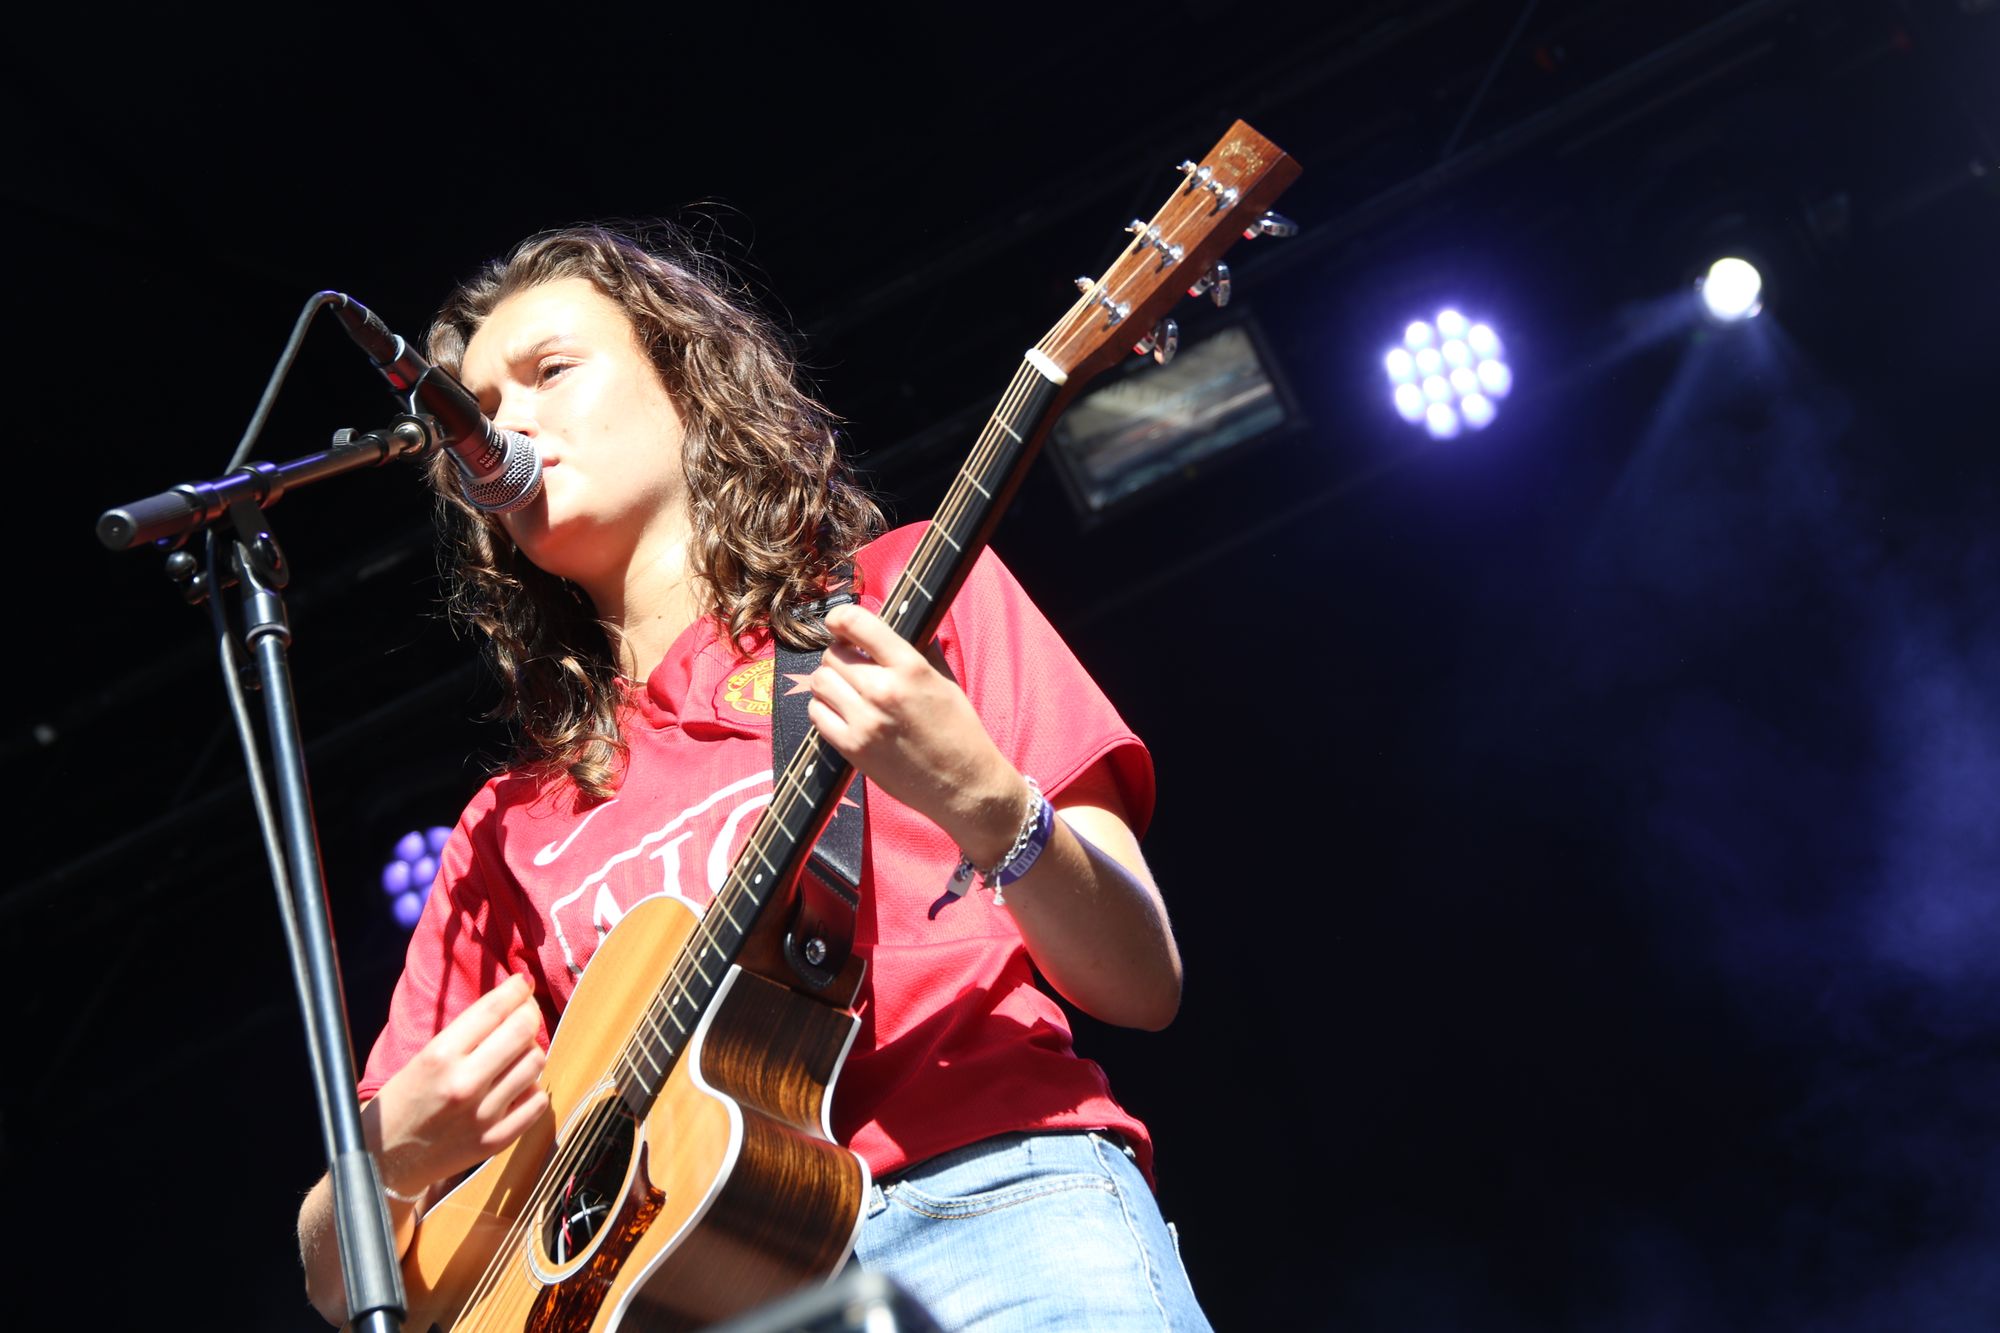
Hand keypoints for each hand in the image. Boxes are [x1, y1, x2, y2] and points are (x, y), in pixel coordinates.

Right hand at [369, 973, 549, 1196]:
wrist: (385, 1162)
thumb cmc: (402, 1102)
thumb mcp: (423, 1057)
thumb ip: (466, 1033)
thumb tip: (510, 1000)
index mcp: (439, 1056)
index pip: (494, 1009)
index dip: (517, 989)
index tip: (522, 984)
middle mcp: (463, 1084)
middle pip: (523, 1031)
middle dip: (529, 1014)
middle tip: (524, 1014)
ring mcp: (483, 1115)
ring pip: (535, 1063)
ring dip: (530, 1052)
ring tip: (515, 1054)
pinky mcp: (495, 1141)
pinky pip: (537, 1103)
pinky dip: (532, 1089)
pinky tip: (516, 1087)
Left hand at [806, 603, 1024, 864]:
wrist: (964, 786)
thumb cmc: (959, 732)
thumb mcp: (946, 682)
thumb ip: (921, 651)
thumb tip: (902, 626)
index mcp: (910, 668)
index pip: (858, 625)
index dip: (841, 618)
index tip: (838, 622)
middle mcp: (883, 690)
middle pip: (832, 655)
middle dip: (839, 655)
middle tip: (852, 665)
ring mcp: (864, 721)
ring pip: (820, 682)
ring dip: (829, 681)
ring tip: (846, 689)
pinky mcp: (852, 748)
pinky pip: (817, 714)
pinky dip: (824, 708)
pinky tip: (842, 712)